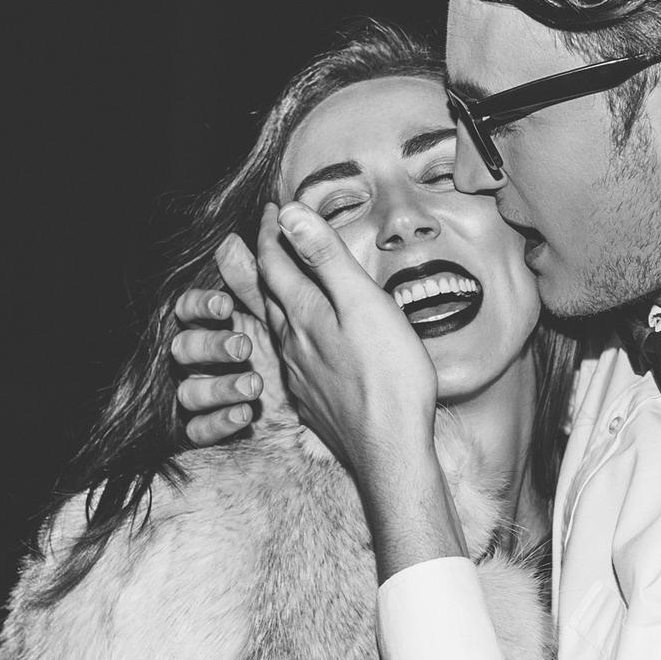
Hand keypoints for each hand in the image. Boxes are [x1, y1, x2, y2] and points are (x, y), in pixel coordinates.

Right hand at [174, 234, 293, 445]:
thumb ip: (256, 280)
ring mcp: (211, 392)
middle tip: (244, 346)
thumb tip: (233, 240)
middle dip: (210, 347)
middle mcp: (209, 357)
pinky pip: (198, 429)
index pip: (189, 309)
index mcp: (220, 323)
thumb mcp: (280, 312)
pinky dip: (217, 421)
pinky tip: (245, 413)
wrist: (330, 401)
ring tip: (253, 384)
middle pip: (182, 349)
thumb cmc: (300, 346)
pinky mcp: (219, 426)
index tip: (224, 307)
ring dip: (216, 387)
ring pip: (188, 391)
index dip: (200, 306)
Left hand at [256, 201, 438, 479]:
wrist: (391, 450)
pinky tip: (306, 341)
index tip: (274, 209)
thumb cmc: (388, 375)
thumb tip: (291, 214)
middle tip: (273, 235)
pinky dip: (293, 333)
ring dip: (277, 296)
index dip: (273, 231)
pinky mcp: (313, 400)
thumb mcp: (363, 302)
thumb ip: (326, 257)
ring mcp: (300, 375)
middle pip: (270, 291)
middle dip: (270, 258)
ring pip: (278, 325)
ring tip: (284, 281)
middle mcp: (293, 343)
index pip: (276, 261)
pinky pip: (292, 357)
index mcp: (304, 313)